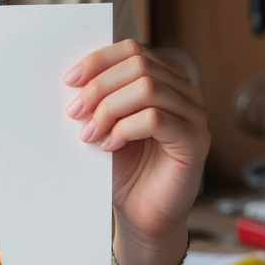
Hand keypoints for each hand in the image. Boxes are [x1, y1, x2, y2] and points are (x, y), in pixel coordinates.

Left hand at [64, 39, 209, 251]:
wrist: (140, 213)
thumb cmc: (123, 168)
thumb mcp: (105, 124)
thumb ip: (98, 98)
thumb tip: (71, 77)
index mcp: (164, 80)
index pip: (132, 50)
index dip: (98, 61)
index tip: (70, 80)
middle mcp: (185, 93)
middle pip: (139, 66)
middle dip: (99, 87)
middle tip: (74, 112)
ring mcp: (194, 117)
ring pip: (148, 89)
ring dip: (109, 109)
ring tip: (90, 134)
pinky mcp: (195, 142)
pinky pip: (155, 119)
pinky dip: (124, 129)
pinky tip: (110, 145)